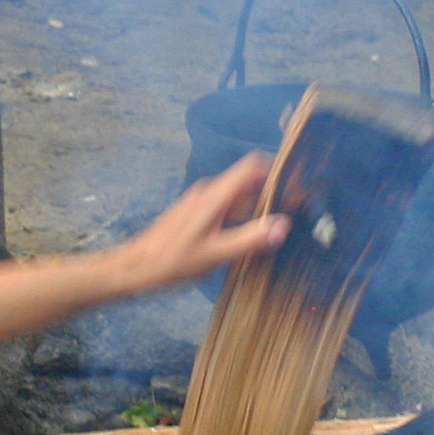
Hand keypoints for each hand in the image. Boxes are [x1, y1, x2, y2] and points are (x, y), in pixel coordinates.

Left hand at [110, 154, 288, 295]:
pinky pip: (226, 208)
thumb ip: (249, 239)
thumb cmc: (173, 261)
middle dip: (272, 192)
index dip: (276, 169)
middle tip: (298, 211)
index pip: (251, 166)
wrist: (134, 267)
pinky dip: (242, 217)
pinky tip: (252, 238)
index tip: (298, 184)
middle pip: (248, 181)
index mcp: (214, 195)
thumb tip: (283, 224)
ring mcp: (200, 203)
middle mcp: (208, 192)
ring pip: (238, 197)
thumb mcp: (215, 254)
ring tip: (281, 227)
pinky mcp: (195, 215)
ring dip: (258, 207)